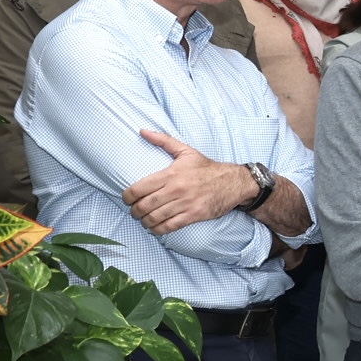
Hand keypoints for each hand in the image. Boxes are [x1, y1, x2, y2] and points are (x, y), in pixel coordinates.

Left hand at [125, 130, 254, 232]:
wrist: (234, 182)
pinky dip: (159, 229)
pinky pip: (170, 226)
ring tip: (144, 220)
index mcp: (171, 174)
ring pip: (155, 217)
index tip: (127, 199)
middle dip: (135, 211)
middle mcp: (176, 190)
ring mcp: (185, 204)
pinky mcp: (194, 215)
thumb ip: (163, 141)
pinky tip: (155, 227)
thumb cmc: (207, 168)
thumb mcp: (186, 151)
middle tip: (135, 211)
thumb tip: (142, 131)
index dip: (127, 197)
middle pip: (144, 205)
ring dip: (145, 221)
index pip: (139, 189)